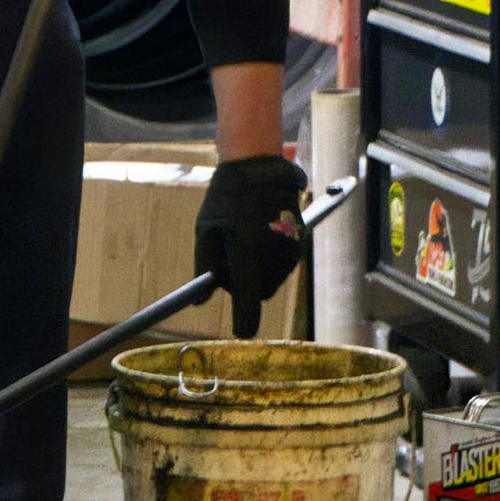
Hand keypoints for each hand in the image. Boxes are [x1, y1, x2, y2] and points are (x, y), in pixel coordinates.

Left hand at [194, 154, 308, 337]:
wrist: (259, 169)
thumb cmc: (226, 198)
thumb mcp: (206, 230)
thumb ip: (203, 267)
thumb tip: (199, 300)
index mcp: (247, 252)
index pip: (248, 299)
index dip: (245, 318)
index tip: (241, 332)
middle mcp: (273, 255)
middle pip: (261, 292)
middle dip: (245, 286)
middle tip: (229, 261)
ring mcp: (290, 250)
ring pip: (272, 280)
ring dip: (258, 272)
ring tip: (245, 240)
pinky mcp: (300, 243)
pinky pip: (283, 266)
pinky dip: (271, 261)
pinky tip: (261, 235)